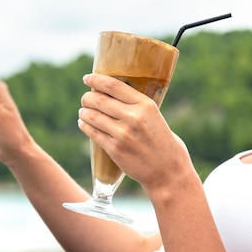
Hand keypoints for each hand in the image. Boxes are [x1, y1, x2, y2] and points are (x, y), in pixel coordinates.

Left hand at [77, 73, 191, 191]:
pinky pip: (92, 132)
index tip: (87, 78)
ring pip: (92, 116)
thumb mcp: (156, 117)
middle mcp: (133, 117)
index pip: (113, 85)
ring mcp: (122, 134)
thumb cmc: (164, 144)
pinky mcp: (115, 149)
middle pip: (98, 100)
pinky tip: (83, 124)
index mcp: (145, 105)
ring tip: (83, 112)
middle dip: (87, 98)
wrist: (169, 172)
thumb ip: (137, 107)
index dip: (96, 80)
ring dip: (84, 112)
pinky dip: (84, 126)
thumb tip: (114, 96)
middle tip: (85, 99)